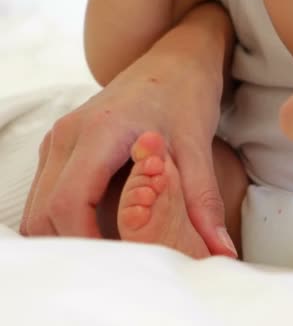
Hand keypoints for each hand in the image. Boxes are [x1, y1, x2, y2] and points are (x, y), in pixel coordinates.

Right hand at [21, 55, 235, 256]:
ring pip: (39, 206)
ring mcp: (59, 140)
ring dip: (67, 233)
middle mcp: (67, 135)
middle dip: (75, 245)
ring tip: (114, 247)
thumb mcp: (198, 147)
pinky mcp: (62, 146)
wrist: (174, 61)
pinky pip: (47, 194)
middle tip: (119, 263)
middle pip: (44, 212)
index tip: (120, 264)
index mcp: (98, 133)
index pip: (69, 203)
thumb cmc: (185, 97)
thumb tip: (221, 250)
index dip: (87, 242)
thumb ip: (204, 202)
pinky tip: (103, 226)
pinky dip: (66, 219)